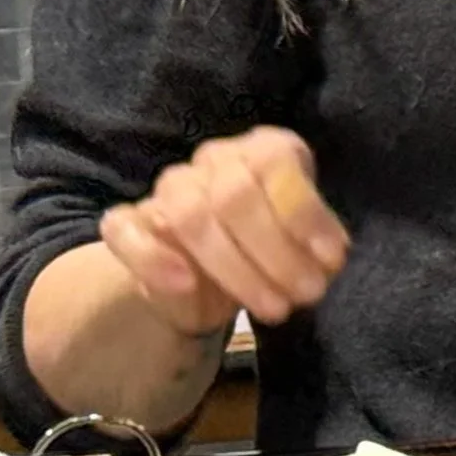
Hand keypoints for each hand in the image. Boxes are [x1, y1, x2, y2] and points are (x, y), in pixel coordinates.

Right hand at [99, 126, 349, 336]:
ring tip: (273, 306)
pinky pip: (124, 229)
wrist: (207, 272)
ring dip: (235, 267)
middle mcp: (216, 159)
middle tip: (307, 293)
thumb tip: (330, 259)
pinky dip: (152, 257)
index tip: (331, 259)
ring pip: (190, 215)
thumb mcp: (300, 239)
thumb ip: (313, 244)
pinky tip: (186, 283)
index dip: (304, 213)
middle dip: (276, 251)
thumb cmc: (268, 247)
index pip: (275, 163)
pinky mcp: (130, 221)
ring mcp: (170, 187)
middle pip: (235, 195)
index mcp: (263, 148)